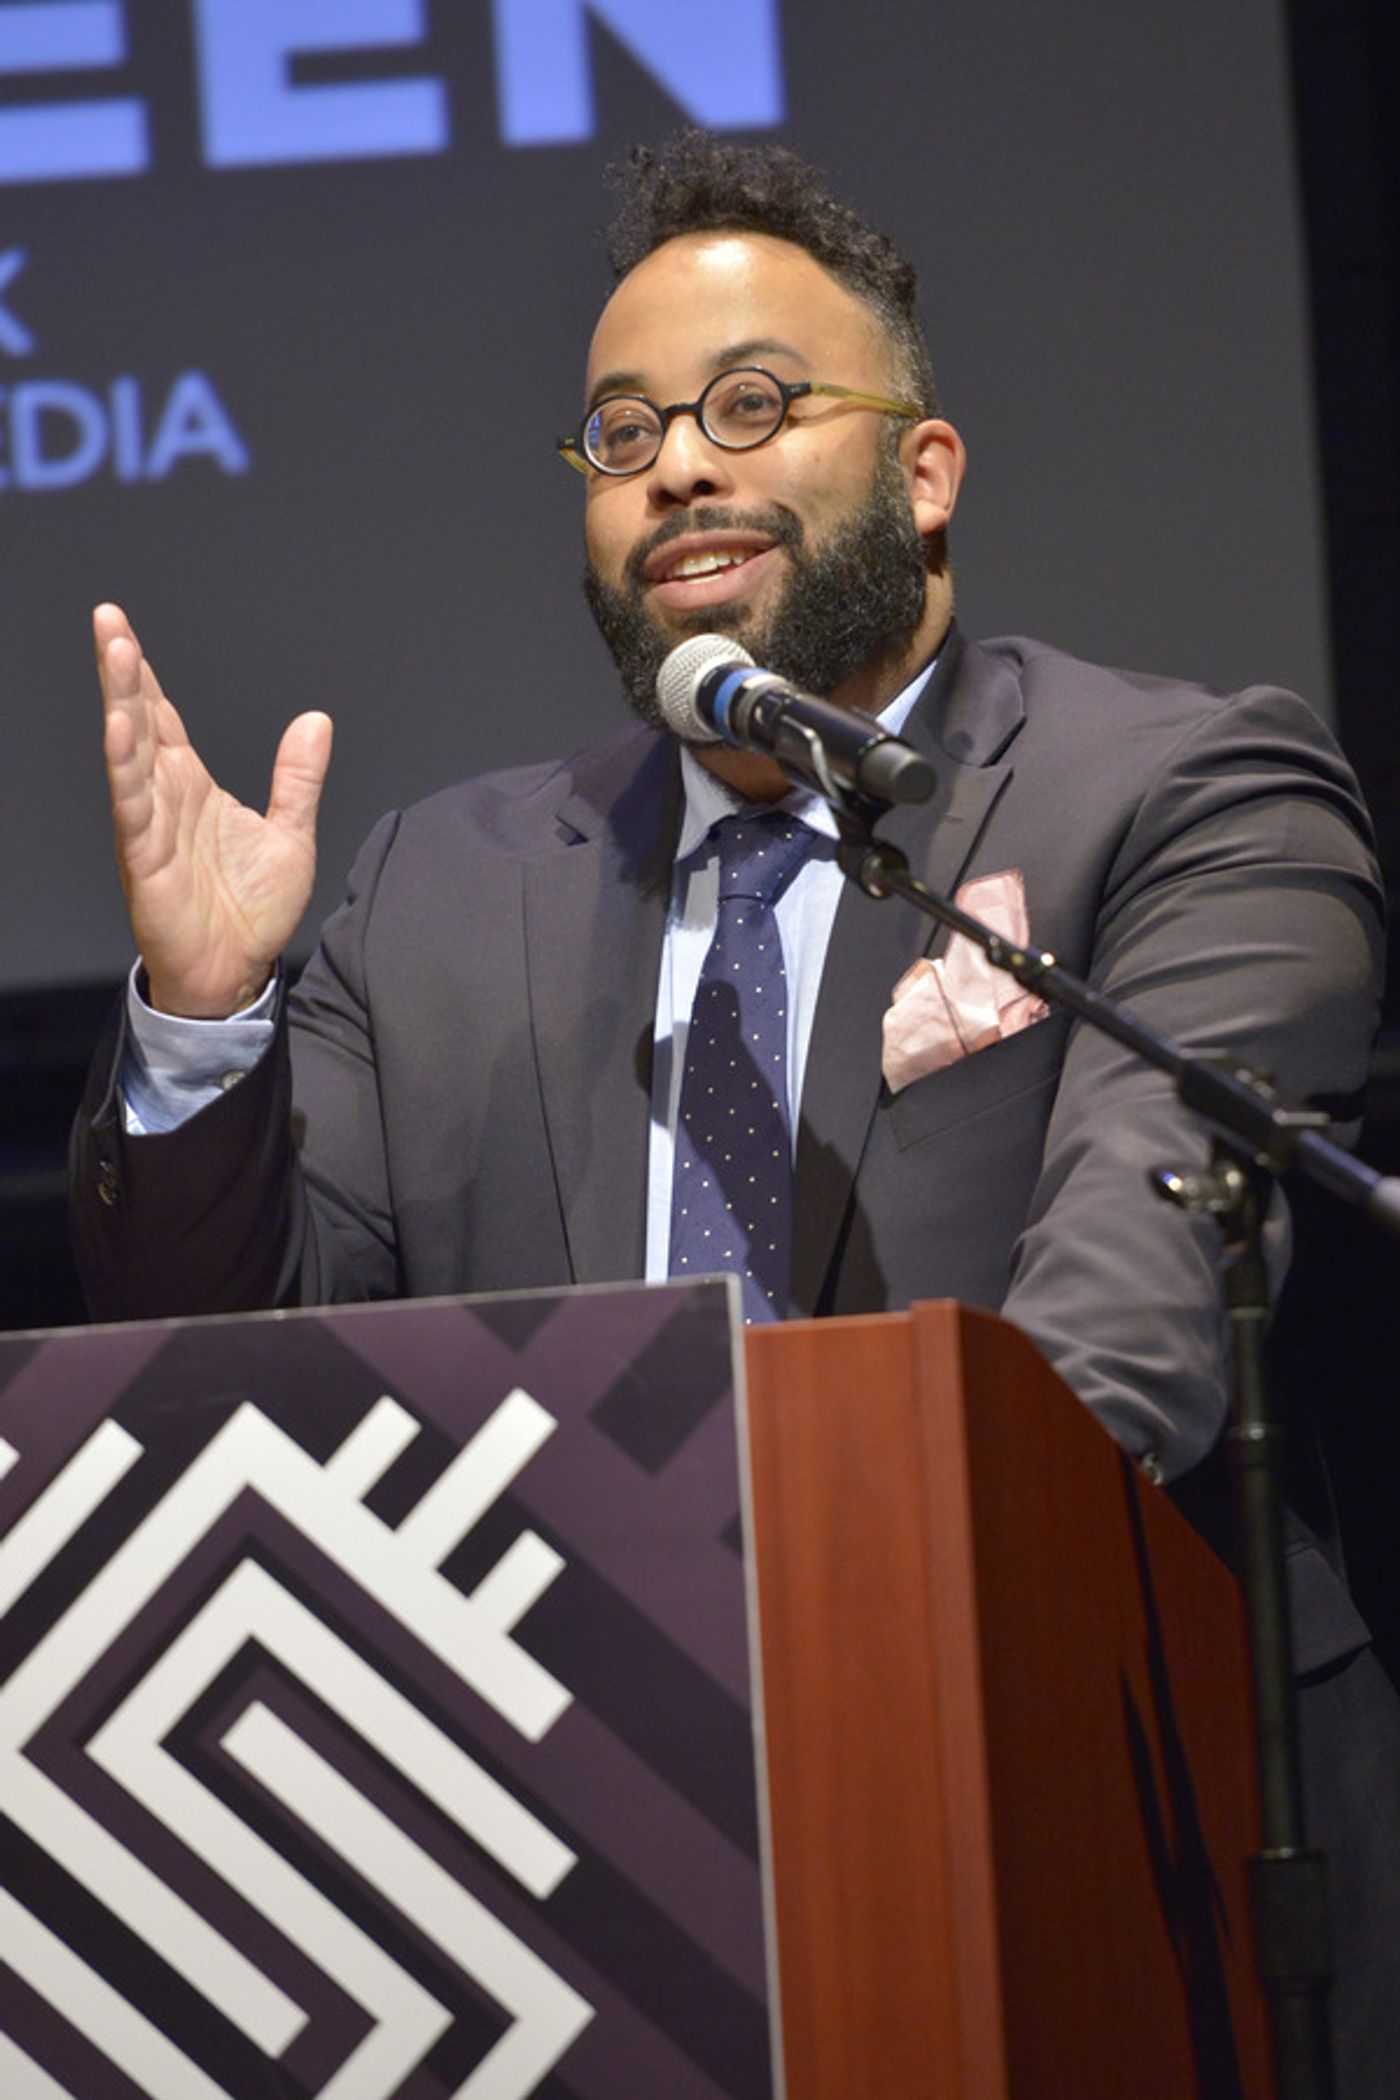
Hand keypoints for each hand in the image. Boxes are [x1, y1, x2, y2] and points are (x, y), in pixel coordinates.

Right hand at [95, 602, 332, 1017]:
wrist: (237, 973)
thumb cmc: (252, 912)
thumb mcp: (292, 835)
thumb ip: (298, 779)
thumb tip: (316, 721)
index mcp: (191, 786)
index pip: (162, 718)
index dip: (145, 676)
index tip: (123, 630)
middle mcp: (164, 798)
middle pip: (138, 720)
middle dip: (122, 671)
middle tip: (108, 619)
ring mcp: (150, 825)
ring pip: (129, 753)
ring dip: (119, 702)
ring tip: (114, 652)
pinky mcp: (145, 859)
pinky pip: (132, 807)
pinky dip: (125, 769)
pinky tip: (119, 730)